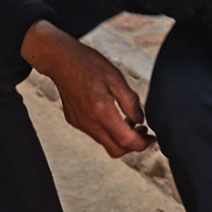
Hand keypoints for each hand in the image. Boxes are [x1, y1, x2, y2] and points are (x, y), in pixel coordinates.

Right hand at [22, 21, 151, 158]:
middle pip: (116, 150)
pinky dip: (108, 131)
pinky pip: (96, 134)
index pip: (126, 140)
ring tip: (129, 121)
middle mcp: (89, 122)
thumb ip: (130, 101)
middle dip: (133, 145)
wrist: (61, 61)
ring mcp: (81, 124)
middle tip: (142, 132)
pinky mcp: (76, 122)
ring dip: (120, 137)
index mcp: (101, 110)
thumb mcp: (116, 78)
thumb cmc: (87, 64)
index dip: (142, 143)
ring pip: (106, 143)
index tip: (151, 138)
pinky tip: (113, 115)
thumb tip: (140, 120)